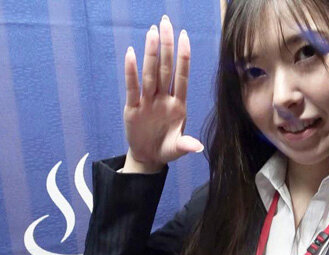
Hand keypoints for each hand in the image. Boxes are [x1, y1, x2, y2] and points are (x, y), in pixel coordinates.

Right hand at [122, 15, 202, 172]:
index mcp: (178, 105)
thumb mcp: (177, 149)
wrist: (148, 157)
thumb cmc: (166, 149)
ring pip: (150, 73)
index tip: (184, 36)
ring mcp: (148, 101)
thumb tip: (197, 147)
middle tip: (165, 23)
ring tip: (152, 32)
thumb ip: (185, 145)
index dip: (183, 57)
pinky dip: (131, 71)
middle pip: (165, 69)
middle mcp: (163, 98)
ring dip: (151, 53)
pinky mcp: (133, 107)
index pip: (181, 76)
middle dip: (166, 46)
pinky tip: (131, 54)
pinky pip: (132, 87)